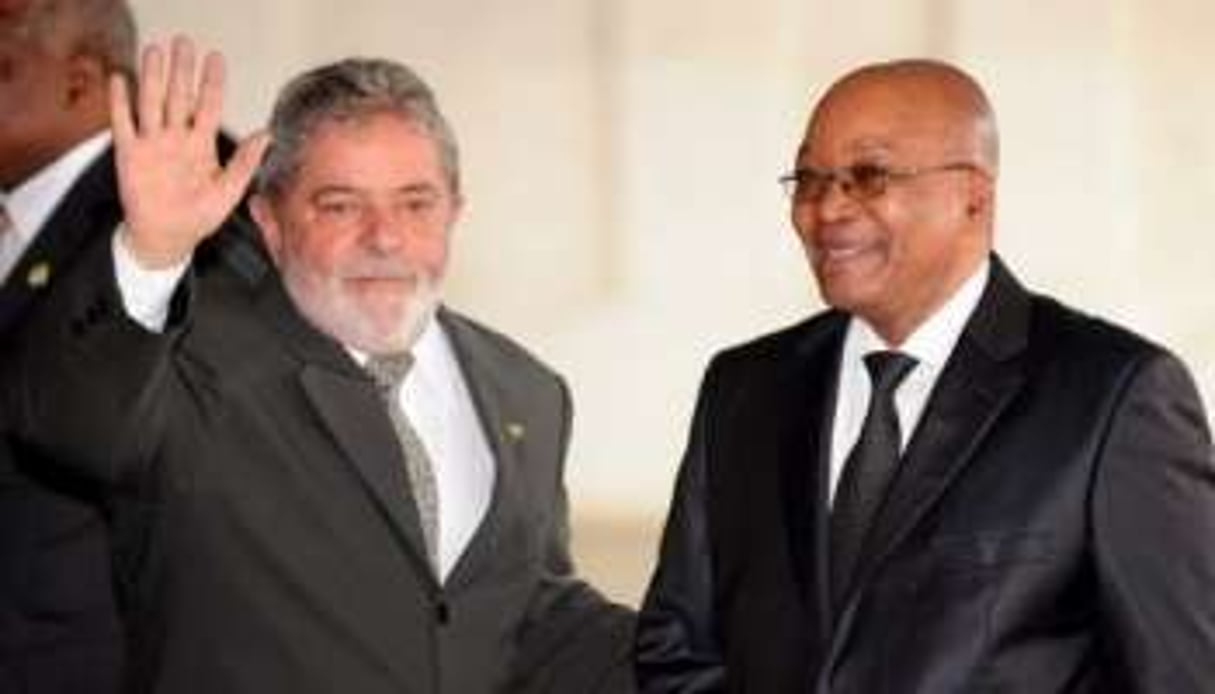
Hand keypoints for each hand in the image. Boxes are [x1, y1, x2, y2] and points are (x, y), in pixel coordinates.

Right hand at [110, 36, 270, 268]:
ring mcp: (153, 144)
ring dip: (152, 77)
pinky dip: (121, 102)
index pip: (209, 105)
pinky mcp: (130, 155)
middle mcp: (177, 139)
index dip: (212, 82)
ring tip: (155, 51)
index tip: (215, 58)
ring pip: (152, 102)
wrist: (167, 238)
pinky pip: (124, 123)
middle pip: (179, 96)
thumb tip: (268, 134)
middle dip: (181, 70)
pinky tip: (120, 80)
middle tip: (183, 42)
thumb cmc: (199, 217)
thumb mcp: (229, 191)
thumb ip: (246, 162)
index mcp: (202, 145)